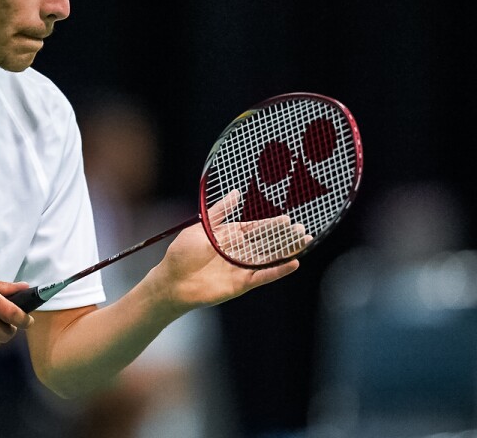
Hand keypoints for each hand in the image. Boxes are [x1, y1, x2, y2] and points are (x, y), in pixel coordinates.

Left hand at [150, 191, 308, 313]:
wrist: (172, 282)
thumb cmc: (182, 254)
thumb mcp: (202, 228)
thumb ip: (220, 212)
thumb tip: (236, 192)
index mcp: (228, 237)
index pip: (254, 229)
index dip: (270, 225)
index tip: (287, 219)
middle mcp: (237, 252)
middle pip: (266, 243)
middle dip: (284, 236)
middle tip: (302, 229)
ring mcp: (240, 268)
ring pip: (269, 258)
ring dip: (286, 251)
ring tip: (305, 242)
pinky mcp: (241, 284)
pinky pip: (263, 276)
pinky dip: (278, 271)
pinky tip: (294, 263)